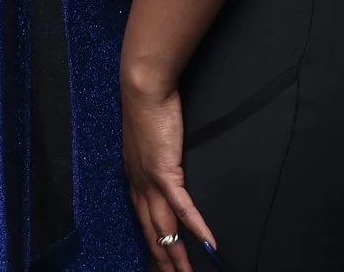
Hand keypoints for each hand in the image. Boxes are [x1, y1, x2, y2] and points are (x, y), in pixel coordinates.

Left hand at [121, 70, 213, 271]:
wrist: (143, 89)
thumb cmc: (148, 108)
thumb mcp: (147, 139)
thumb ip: (154, 156)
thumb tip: (165, 163)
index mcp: (134, 178)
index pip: (143, 220)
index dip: (152, 243)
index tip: (159, 260)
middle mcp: (139, 186)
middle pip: (152, 233)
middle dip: (162, 259)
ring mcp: (150, 182)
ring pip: (165, 229)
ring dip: (177, 256)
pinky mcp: (165, 173)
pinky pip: (183, 208)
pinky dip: (197, 228)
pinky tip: (209, 244)